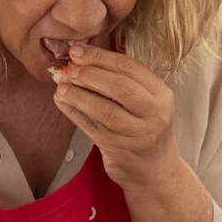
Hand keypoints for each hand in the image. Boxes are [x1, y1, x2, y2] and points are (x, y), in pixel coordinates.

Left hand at [52, 42, 182, 193]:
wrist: (155, 170)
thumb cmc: (144, 128)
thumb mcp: (146, 103)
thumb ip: (122, 81)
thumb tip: (83, 58)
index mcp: (161, 95)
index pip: (131, 68)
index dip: (101, 57)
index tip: (77, 51)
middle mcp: (154, 114)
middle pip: (119, 87)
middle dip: (89, 75)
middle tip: (69, 69)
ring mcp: (137, 134)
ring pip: (103, 109)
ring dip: (78, 95)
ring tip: (61, 85)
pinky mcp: (119, 149)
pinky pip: (92, 127)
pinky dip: (74, 112)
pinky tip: (62, 102)